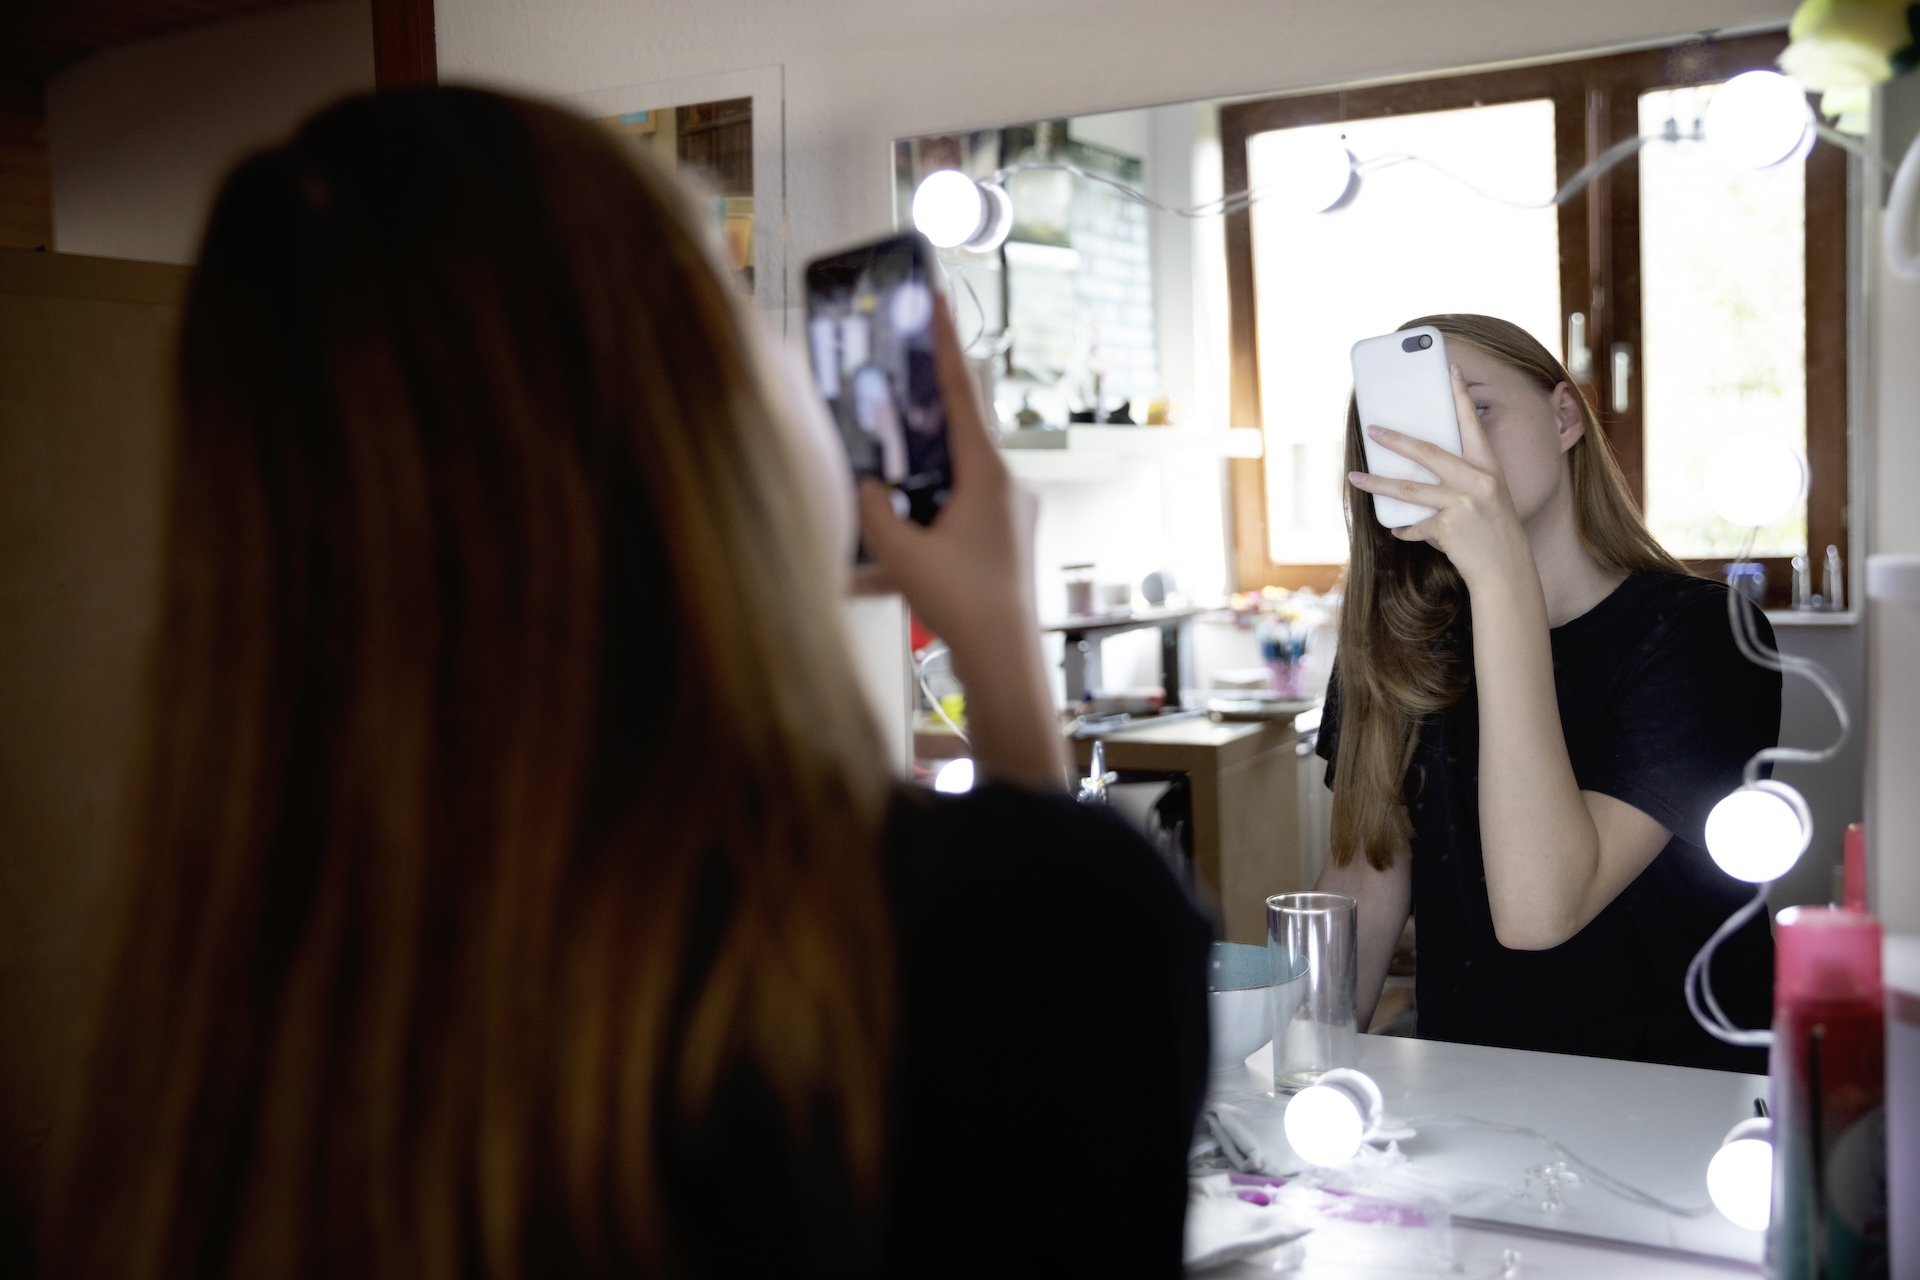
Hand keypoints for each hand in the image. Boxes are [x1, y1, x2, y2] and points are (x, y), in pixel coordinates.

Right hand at [854, 294, 1063, 790]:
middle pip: (950, 442)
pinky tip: (871, 583)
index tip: (935, 303)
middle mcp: (1004, 488)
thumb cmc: (963, 604)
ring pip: (946, 493)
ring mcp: (1006, 519)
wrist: (1004, 664)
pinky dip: (916, 547)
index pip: (961, 393)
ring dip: (908, 505)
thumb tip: (865, 488)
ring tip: (872, 529)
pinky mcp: (1001, 549)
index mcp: (987, 474)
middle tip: (883, 408)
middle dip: (911, 434)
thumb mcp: (900, 553)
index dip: (944, 346)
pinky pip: (951, 531)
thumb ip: (873, 510)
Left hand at [1346, 363, 1530, 589]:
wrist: (1507, 569)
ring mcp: (1463, 503)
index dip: (1460, 394)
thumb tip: (1416, 465)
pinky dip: (1405, 528)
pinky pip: (1415, 525)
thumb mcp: (1488, 496)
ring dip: (1377, 483)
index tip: (1449, 367)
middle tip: (1371, 429)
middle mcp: (1478, 480)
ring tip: (1354, 478)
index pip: (1471, 424)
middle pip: (1428, 452)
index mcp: (1490, 467)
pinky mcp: (1449, 527)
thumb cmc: (1494, 530)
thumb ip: (1461, 478)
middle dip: (1396, 439)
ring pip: (1409, 489)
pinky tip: (1398, 529)